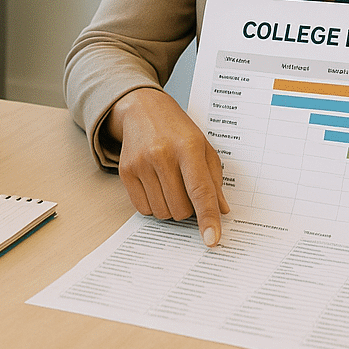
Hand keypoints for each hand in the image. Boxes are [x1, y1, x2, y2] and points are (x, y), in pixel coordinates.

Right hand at [108, 88, 229, 245]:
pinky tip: (156, 187)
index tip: (212, 239)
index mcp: (189, 147)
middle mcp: (163, 155)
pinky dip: (153, 206)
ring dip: (171, 208)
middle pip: (181, 208)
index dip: (208, 218)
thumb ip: (214, 180)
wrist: (142, 109)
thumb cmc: (178, 130)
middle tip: (186, 189)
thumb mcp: (204, 147)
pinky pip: (143, 208)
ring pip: (162, 212)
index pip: (200, 190)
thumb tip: (222, 211)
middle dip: (189, 208)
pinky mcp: (126, 171)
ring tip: (171, 186)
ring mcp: (141, 163)